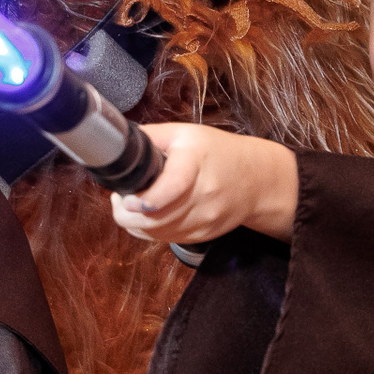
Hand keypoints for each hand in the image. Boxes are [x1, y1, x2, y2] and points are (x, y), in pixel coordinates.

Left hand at [111, 123, 297, 243]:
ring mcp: (204, 220)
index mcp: (196, 164)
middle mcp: (203, 196)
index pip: (171, 188)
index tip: (125, 198)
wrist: (256, 180)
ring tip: (130, 205)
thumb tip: (117, 144)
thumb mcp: (185, 133)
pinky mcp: (203, 235)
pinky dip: (150, 230)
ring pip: (157, 233)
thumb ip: (151, 138)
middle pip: (156, 218)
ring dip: (135, 223)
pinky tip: (147, 216)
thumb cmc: (219, 153)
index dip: (144, 199)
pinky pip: (166, 239)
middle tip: (119, 199)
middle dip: (126, 213)